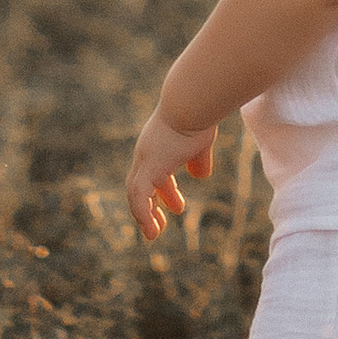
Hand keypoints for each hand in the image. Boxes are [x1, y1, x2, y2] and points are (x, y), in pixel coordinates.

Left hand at [127, 108, 216, 243]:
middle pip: (141, 183)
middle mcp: (146, 153)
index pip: (154, 172)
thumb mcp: (200, 143)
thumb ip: (199, 159)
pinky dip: (143, 216)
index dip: (164, 190)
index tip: (175, 205)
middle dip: (151, 204)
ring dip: (144, 215)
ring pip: (136, 193)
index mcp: (158, 145)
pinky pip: (139, 199)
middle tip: (160, 222)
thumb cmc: (199, 117)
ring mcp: (144, 160)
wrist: (191, 104)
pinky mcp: (148, 169)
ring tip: (154, 234)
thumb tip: (201, 176)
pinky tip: (152, 231)